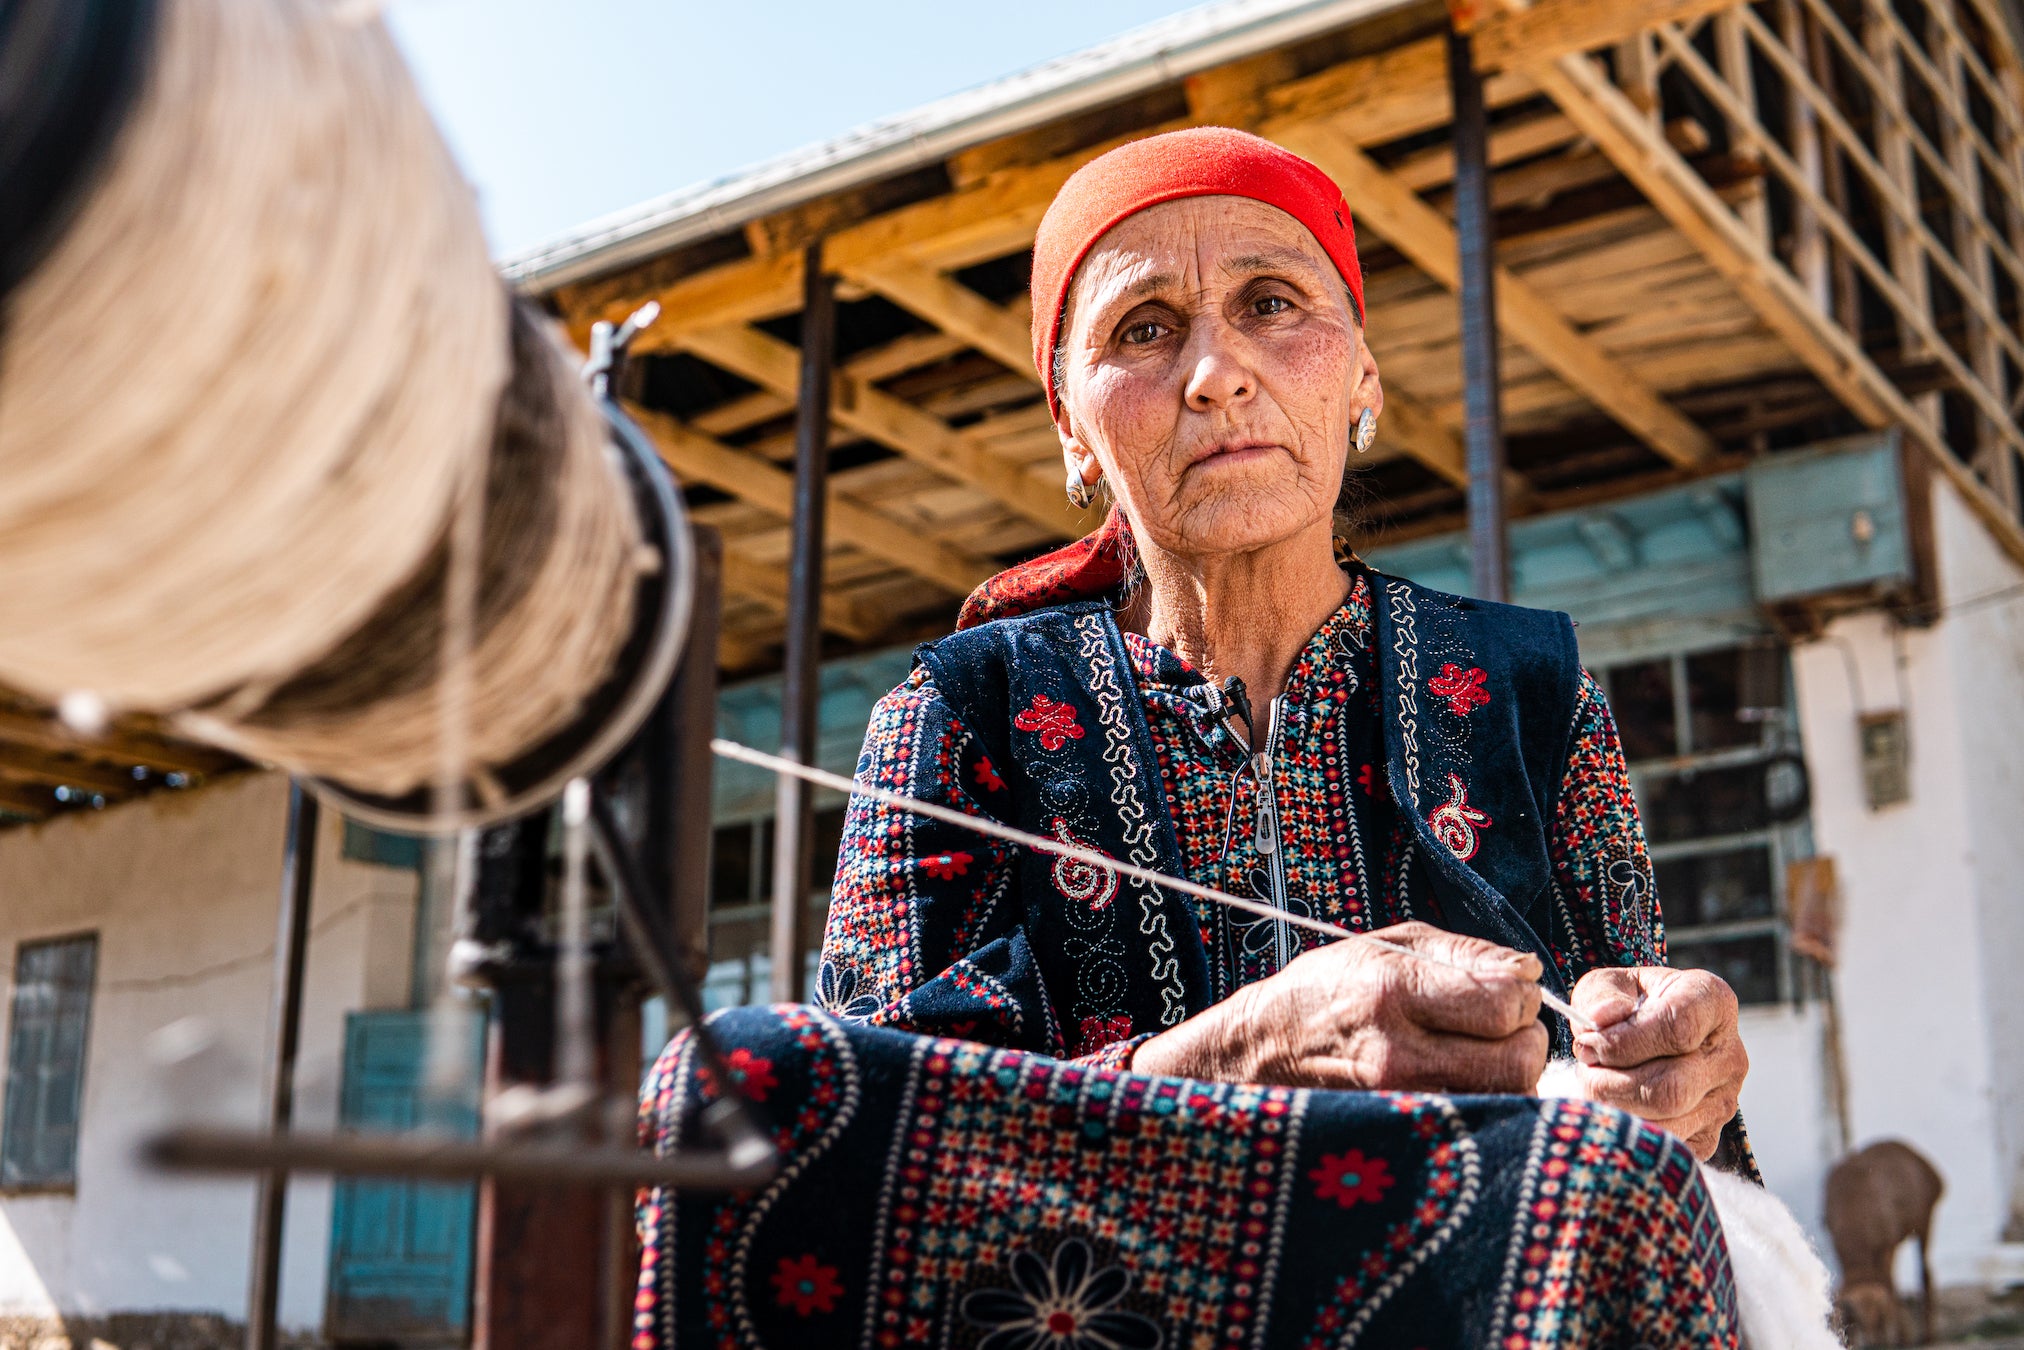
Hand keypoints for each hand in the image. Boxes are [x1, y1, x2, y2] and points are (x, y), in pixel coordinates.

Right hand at [1130, 921, 1547, 1092]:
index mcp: (1394, 990)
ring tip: (1474, 1052)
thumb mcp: (1388, 943)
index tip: (1503, 989)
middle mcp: (1397, 1052)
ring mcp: (1400, 1102)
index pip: (1506, 1003)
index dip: (1519, 993)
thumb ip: (1466, 953)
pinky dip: (1486, 1100)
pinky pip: (1479, 1120)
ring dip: (1508, 1073)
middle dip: (1524, 1038)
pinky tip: (1458, 1080)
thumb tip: (1529, 970)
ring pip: (1507, 1097)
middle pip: (1519, 1060)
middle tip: (1499, 1026)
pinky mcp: (1404, 1132)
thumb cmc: (1329, 988)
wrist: (1262, 1051)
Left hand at [1568, 966, 1748, 1159]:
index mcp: (1712, 1002)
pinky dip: (1629, 1132)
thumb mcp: (1607, 985)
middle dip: (1612, 1083)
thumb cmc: (1623, 1005)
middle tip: (1585, 1070)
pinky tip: (1614, 1107)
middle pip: (1672, 1087)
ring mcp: (1725, 1100)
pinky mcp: (1709, 1135)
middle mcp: (1729, 1054)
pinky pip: (1667, 1147)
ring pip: (1668, 1122)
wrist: (1643, 1036)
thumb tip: (1601, 1019)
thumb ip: (1601, 998)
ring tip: (1595, 1086)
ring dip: (1615, 1109)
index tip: (1590, 1044)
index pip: (1677, 1027)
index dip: (1625, 1041)